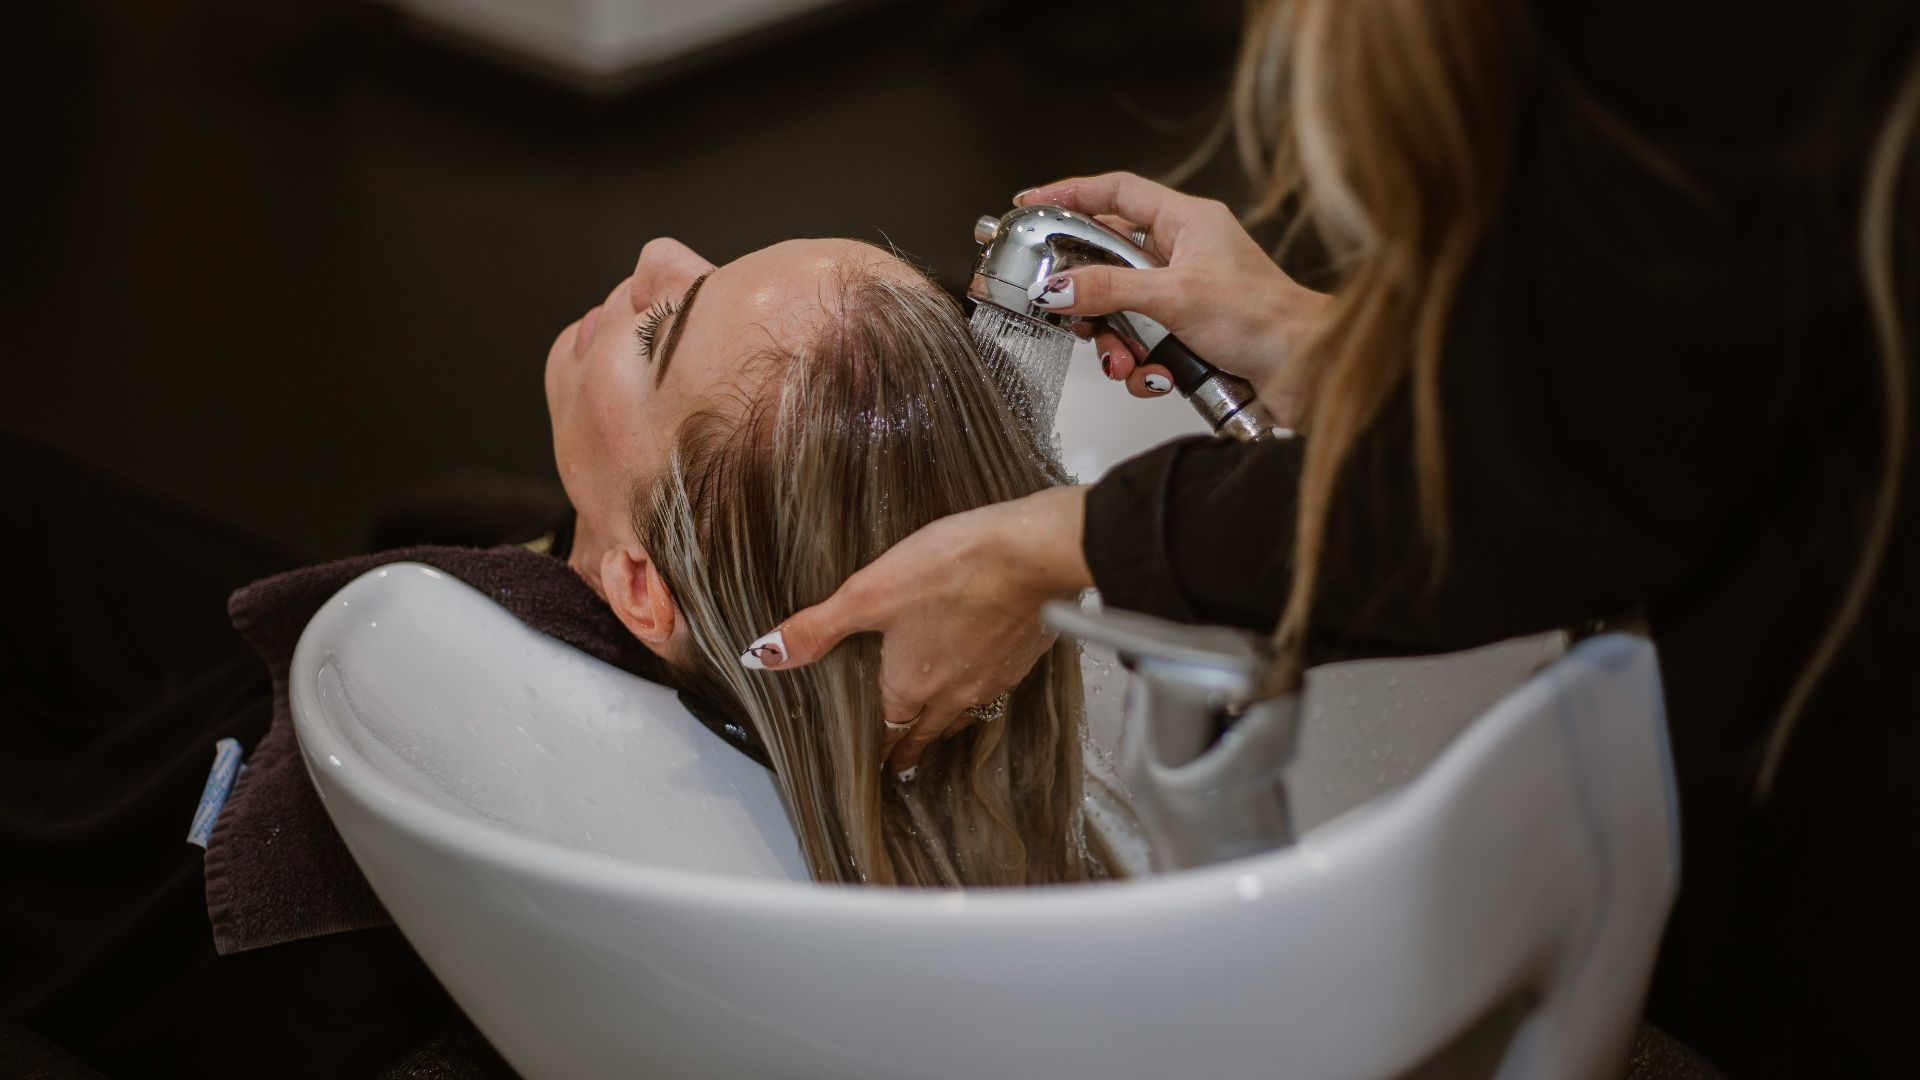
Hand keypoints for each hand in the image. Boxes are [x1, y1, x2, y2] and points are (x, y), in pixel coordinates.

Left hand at [737, 486, 1093, 775]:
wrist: (1030, 556)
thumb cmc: (951, 569)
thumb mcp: (868, 593)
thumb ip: (816, 628)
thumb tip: (762, 656)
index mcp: (909, 685)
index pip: (889, 731)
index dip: (881, 750)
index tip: (878, 766)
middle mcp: (952, 693)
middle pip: (927, 731)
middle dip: (912, 746)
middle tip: (904, 762)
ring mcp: (992, 678)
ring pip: (964, 713)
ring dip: (948, 723)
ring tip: (940, 727)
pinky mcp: (1022, 658)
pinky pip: (997, 687)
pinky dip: (983, 689)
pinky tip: (985, 672)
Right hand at [1015, 172, 1328, 425]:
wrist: (1307, 372)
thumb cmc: (1267, 320)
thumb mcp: (1175, 297)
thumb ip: (1109, 291)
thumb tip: (1057, 287)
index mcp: (1188, 222)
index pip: (1116, 192)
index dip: (1071, 194)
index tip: (1031, 205)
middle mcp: (1185, 253)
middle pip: (1109, 261)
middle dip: (1089, 298)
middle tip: (1069, 313)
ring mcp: (1186, 295)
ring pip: (1122, 312)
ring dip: (1116, 343)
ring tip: (1124, 362)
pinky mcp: (1189, 334)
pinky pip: (1143, 346)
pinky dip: (1142, 368)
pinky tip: (1157, 378)